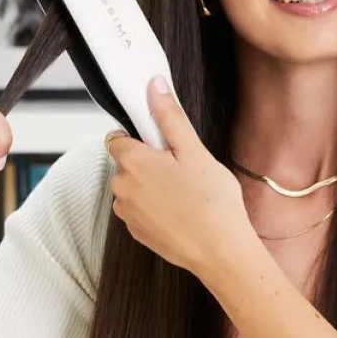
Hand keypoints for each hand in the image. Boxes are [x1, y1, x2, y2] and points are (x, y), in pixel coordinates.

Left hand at [106, 76, 255, 276]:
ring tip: (186, 194)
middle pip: (127, 164)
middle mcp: (121, 188)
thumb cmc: (211, 201)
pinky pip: (142, 211)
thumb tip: (154, 85)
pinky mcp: (137, 234)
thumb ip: (169, 116)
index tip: (162, 144)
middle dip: (149, 163)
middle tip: (184, 170)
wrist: (220, 251)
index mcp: (132, 162)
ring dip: (152, 187)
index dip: (139, 137)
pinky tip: (182, 213)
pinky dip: (157, 209)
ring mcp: (128, 214)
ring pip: (134, 188)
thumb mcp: (194, 151)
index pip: (116, 138)